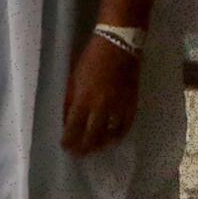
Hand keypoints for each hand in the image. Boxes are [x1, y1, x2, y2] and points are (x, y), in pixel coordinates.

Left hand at [63, 31, 143, 152]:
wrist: (119, 45)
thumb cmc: (91, 58)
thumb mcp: (73, 78)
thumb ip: (70, 99)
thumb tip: (66, 118)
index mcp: (83, 99)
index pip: (74, 128)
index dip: (69, 140)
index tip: (65, 146)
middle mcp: (101, 106)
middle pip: (92, 135)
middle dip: (84, 147)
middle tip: (79, 153)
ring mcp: (118, 106)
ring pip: (110, 133)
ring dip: (101, 143)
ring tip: (96, 148)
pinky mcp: (132, 102)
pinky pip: (126, 124)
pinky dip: (120, 134)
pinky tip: (114, 138)